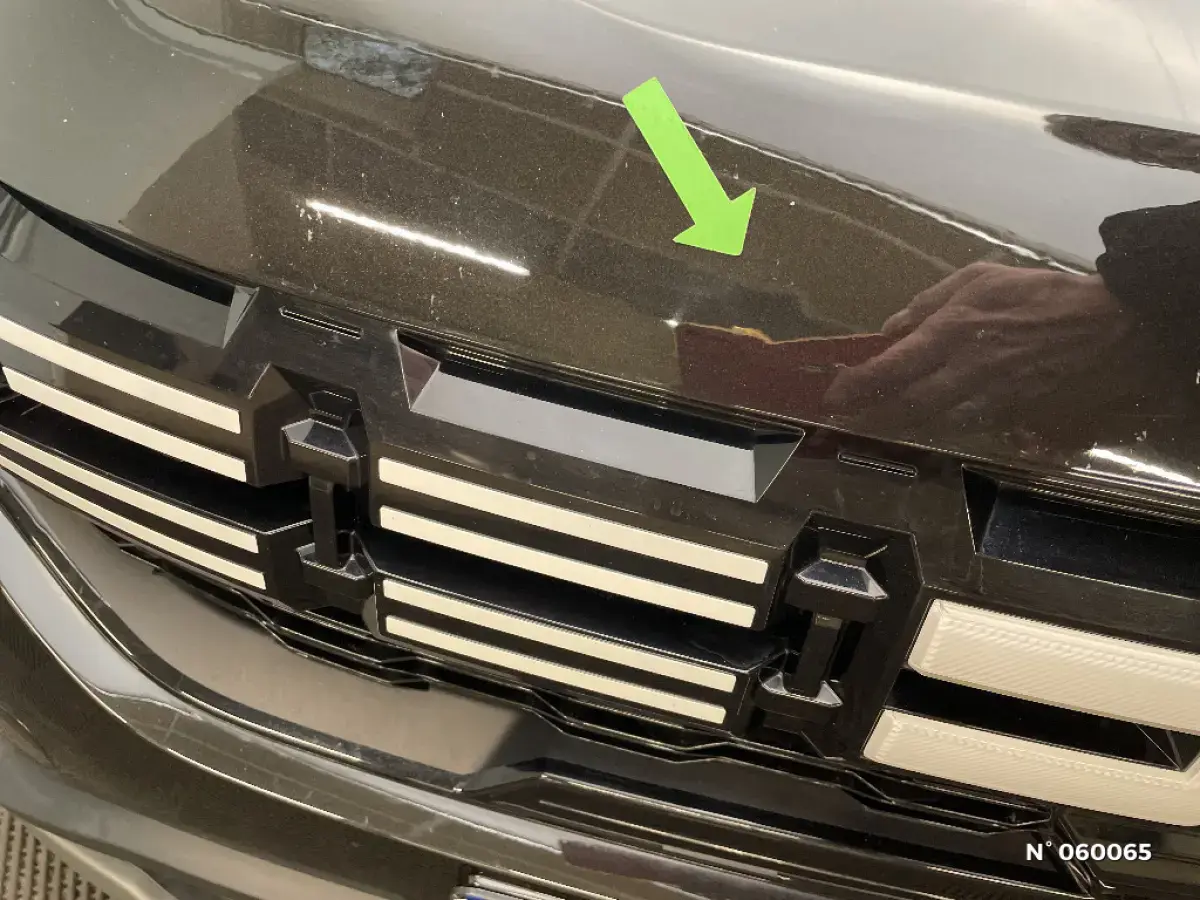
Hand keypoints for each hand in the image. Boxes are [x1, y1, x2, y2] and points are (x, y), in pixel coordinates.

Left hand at [823, 263, 1130, 425]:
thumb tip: (889, 332)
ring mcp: (989, 397)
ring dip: (896, 428)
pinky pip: (961, 424)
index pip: (894, 366)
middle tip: (840, 424)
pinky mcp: (1009, 413)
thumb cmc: (1039, 294)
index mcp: (955, 330)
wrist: (1107, 325)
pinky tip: (916, 425)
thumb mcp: (978, 279)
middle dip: (868, 419)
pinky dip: (933, 427)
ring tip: (869, 428)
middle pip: (906, 406)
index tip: (833, 395)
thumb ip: (927, 305)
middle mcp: (967, 369)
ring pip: (932, 422)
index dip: (859, 385)